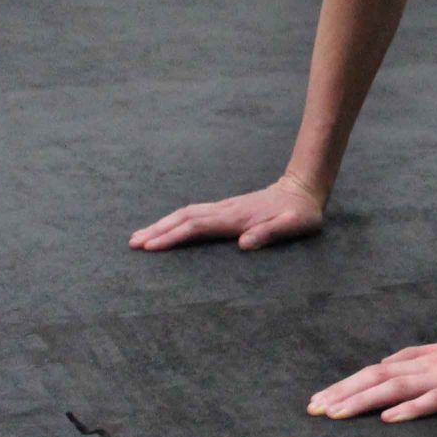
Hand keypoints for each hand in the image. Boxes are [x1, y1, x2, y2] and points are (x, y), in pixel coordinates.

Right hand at [128, 174, 325, 251]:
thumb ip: (270, 233)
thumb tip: (244, 245)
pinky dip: (175, 220)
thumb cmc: (301, 213)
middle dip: (158, 230)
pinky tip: (166, 227)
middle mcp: (225, 210)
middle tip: (133, 243)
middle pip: (184, 218)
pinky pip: (194, 213)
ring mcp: (224, 207)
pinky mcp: (226, 208)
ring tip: (139, 236)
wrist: (303, 189)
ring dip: (162, 224)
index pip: (198, 227)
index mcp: (237, 217)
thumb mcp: (294, 225)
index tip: (151, 247)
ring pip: (186, 213)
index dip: (173, 236)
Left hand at [308, 320, 436, 423]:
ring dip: (364, 401)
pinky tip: (388, 418)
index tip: (320, 401)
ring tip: (336, 414)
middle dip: (344, 394)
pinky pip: (435, 400)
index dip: (348, 384)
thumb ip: (421, 358)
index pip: (379, 371)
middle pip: (380, 378)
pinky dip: (410, 408)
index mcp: (428, 356)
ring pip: (398, 388)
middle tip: (314, 410)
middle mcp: (433, 363)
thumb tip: (386, 364)